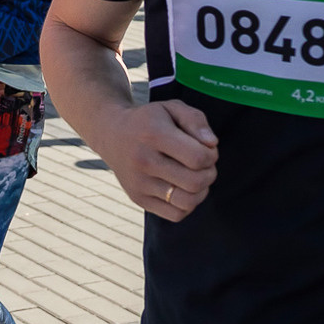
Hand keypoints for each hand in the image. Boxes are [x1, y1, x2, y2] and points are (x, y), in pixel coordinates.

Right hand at [95, 100, 219, 220]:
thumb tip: (212, 144)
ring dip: (201, 192)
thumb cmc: (149, 121)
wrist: (111, 133)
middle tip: (203, 164)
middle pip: (195, 182)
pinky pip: (176, 215)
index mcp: (153, 135)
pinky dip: (187, 205)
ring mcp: (139, 183)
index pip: (198, 158)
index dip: (211, 155)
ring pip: (187, 202)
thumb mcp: (171, 108)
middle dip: (209, 173)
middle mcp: (143, 161)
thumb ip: (196, 120)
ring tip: (195, 177)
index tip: (206, 149)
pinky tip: (183, 189)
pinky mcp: (138, 199)